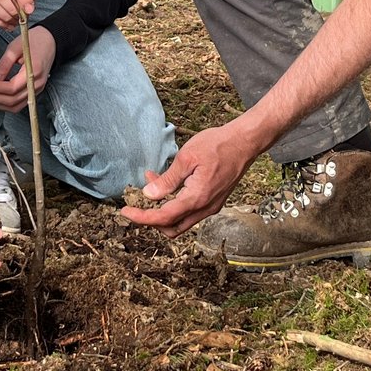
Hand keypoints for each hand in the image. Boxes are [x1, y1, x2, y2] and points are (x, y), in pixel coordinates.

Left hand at [0, 25, 55, 112]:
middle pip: (12, 101)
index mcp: (34, 72)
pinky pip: (19, 104)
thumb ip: (4, 64)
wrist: (51, 41)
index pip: (11, 88)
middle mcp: (37, 84)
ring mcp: (37, 90)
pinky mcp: (34, 91)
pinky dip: (5, 103)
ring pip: (15, 107)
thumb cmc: (34, 40)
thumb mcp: (15, 47)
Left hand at [120, 122, 261, 237]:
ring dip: (163, 209)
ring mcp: (211, 207)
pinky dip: (175, 203)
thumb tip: (149, 195)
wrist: (245, 142)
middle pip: (171, 228)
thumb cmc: (218, 145)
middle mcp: (205, 208)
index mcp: (197, 198)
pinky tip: (168, 182)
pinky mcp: (214, 201)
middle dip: (151, 219)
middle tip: (137, 203)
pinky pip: (190, 211)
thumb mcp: (187, 157)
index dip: (141, 217)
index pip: (163, 218)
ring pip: (181, 221)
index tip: (125, 212)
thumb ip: (168, 180)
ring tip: (151, 182)